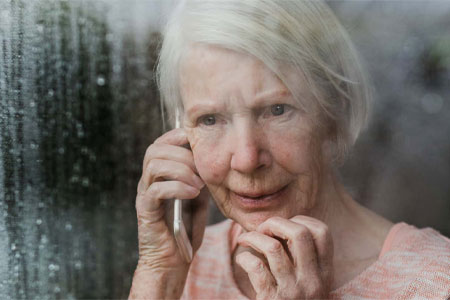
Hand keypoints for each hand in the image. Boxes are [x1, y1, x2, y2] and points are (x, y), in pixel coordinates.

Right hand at [129, 128, 208, 298]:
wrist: (172, 262)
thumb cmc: (184, 231)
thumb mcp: (197, 199)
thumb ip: (199, 179)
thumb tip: (210, 160)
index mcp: (158, 177)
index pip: (159, 145)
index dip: (175, 136)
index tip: (195, 139)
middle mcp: (147, 182)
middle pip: (154, 150)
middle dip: (182, 153)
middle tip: (201, 167)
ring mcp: (144, 196)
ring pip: (154, 166)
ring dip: (181, 170)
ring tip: (199, 184)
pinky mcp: (145, 211)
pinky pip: (156, 190)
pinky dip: (178, 187)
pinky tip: (193, 193)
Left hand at [235, 216, 333, 298]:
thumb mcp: (308, 283)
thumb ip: (301, 258)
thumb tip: (278, 225)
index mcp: (325, 274)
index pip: (322, 233)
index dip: (301, 220)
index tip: (283, 226)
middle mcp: (313, 282)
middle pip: (300, 234)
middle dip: (276, 223)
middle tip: (262, 229)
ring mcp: (293, 293)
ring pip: (273, 248)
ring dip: (253, 237)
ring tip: (245, 239)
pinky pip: (256, 268)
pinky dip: (244, 258)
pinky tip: (243, 259)